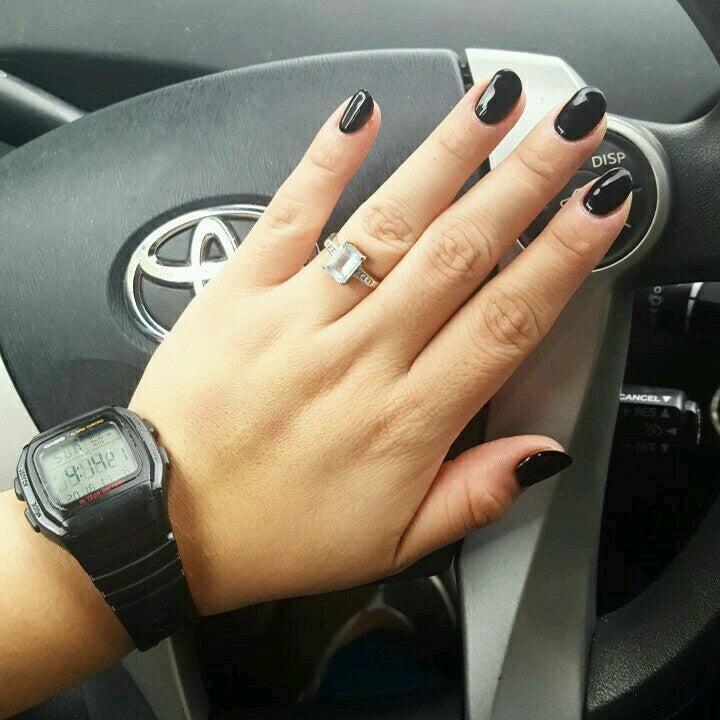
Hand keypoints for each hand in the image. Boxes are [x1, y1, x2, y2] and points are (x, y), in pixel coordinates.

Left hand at [130, 73, 630, 615]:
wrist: (167, 519)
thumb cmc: (273, 533)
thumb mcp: (391, 545)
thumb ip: (473, 495)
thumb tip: (539, 454)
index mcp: (403, 420)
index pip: (504, 322)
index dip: (561, 258)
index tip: (597, 210)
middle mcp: (357, 357)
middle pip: (459, 255)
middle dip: (525, 185)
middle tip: (570, 133)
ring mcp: (296, 317)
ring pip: (389, 224)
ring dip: (449, 159)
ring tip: (497, 109)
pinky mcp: (239, 293)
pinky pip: (287, 215)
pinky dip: (325, 162)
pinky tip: (359, 120)